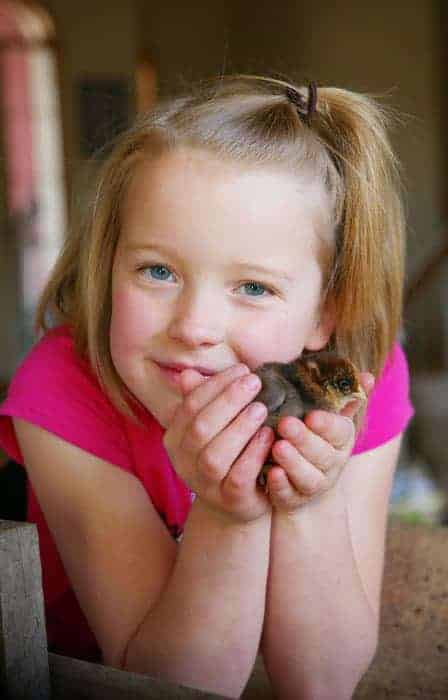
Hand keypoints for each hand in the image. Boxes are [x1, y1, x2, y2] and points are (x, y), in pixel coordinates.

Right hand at [163, 364, 272, 522]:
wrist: (239, 501)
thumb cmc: (229, 453)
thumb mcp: (215, 426)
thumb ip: (204, 400)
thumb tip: (188, 373)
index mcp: (175, 439)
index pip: (190, 405)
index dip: (216, 385)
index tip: (242, 369)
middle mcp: (183, 463)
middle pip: (200, 428)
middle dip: (229, 401)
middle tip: (255, 382)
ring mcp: (205, 484)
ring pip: (214, 456)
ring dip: (240, 428)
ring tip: (261, 408)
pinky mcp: (230, 500)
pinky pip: (238, 478)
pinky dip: (253, 455)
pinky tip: (269, 436)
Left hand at [264, 373, 374, 511]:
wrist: (304, 484)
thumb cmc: (315, 439)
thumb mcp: (330, 419)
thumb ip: (346, 399)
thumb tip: (369, 376)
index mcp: (340, 440)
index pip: (339, 431)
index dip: (327, 424)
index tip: (311, 415)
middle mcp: (331, 464)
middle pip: (322, 454)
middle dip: (304, 439)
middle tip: (285, 424)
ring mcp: (313, 484)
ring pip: (307, 476)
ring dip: (292, 461)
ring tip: (277, 447)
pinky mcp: (293, 499)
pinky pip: (288, 493)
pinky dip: (281, 484)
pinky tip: (271, 473)